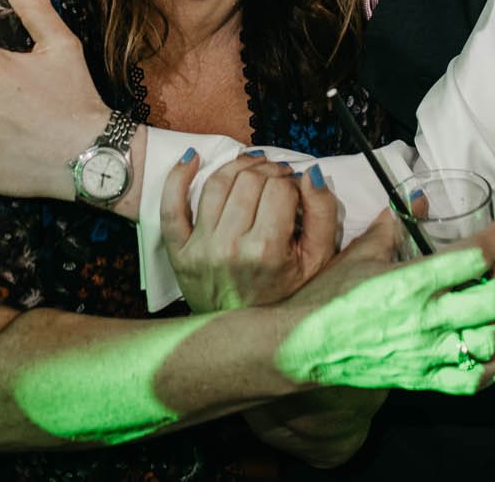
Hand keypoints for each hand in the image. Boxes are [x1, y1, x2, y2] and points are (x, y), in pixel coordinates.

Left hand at [164, 153, 339, 311]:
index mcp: (266, 251)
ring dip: (237, 166)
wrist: (247, 335)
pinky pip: (171, 205)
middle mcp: (230, 248)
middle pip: (249, 181)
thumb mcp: (317, 262)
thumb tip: (312, 174)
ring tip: (252, 168)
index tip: (295, 189)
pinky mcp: (179, 252)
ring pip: (217, 183)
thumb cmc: (285, 295)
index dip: (291, 181)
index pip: (280, 189)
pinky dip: (177, 176)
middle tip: (278, 177)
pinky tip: (192, 159)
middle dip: (269, 171)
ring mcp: (200, 249)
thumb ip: (323, 215)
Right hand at [275, 215, 494, 395]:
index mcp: (411, 281)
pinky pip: (475, 378)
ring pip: (493, 340)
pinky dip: (493, 362)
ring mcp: (428, 352)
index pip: (473, 256)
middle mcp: (427, 318)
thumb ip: (392, 226)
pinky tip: (486, 342)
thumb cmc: (328, 297)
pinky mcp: (424, 378)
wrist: (305, 346)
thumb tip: (415, 200)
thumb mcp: (360, 254)